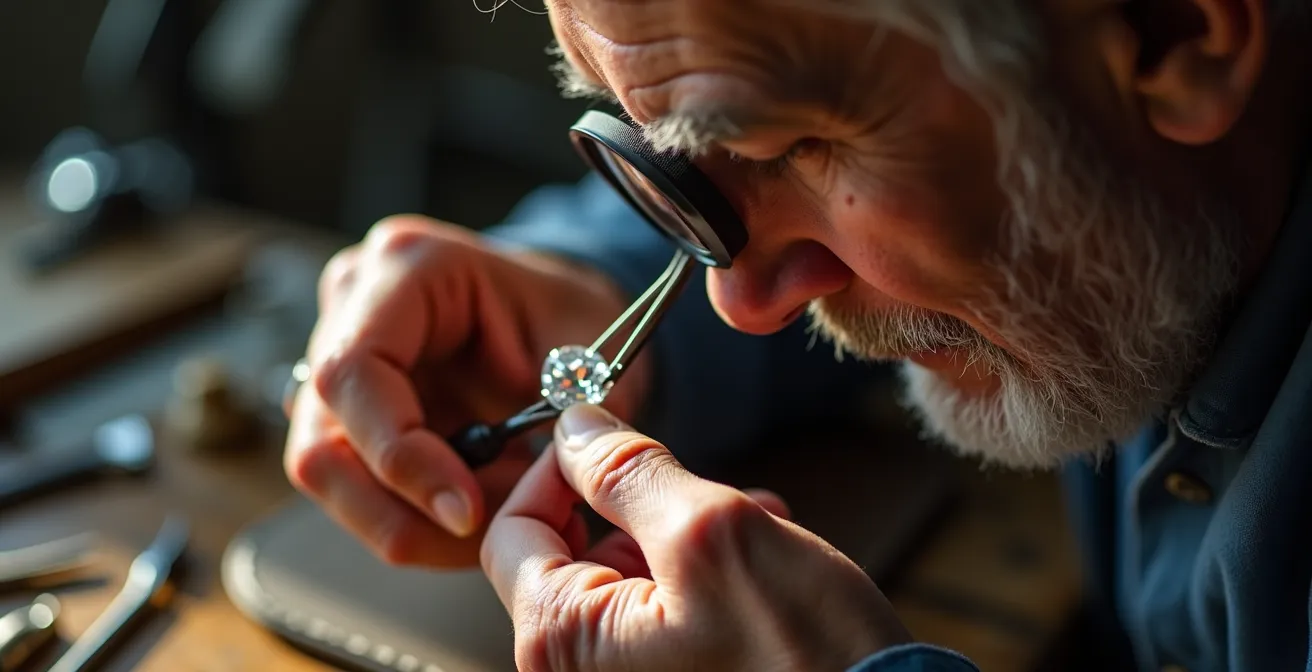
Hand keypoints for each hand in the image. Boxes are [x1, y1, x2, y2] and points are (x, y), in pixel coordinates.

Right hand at [284, 216, 649, 567]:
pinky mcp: (341, 418)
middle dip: (404, 511)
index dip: (399, 455)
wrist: (550, 317)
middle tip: (487, 532)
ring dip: (410, 525)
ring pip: (330, 479)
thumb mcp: (589, 345)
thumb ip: (572, 401)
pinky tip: (475, 514)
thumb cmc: (567, 319)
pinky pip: (355, 492)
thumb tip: (555, 472)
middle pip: (323, 443)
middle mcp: (351, 309)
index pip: (355, 371)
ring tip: (492, 520)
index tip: (466, 511)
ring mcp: (336, 366)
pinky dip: (415, 523)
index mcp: (406, 268)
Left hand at [481, 403, 911, 671]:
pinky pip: (666, 606)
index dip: (557, 469)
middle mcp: (581, 670)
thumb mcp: (709, 532)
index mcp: (562, 641)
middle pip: (575, 548)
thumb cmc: (802, 656)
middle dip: (647, 503)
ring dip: (691, 530)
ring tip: (759, 526)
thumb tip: (572, 425)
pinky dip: (711, 569)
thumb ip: (627, 472)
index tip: (609, 437)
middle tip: (714, 491)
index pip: (512, 530)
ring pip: (631, 569)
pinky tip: (767, 557)